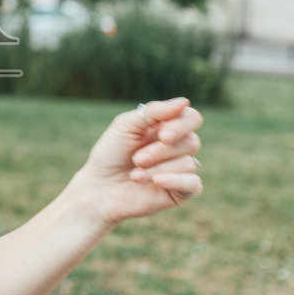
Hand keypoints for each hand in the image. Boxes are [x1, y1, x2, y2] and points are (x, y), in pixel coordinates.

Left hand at [75, 97, 203, 224]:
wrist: (98, 188)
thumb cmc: (110, 154)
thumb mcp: (125, 126)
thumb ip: (153, 112)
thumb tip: (184, 102)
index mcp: (166, 127)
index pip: (191, 118)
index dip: (182, 125)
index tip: (163, 135)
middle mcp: (177, 147)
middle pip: (192, 142)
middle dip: (162, 151)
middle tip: (137, 159)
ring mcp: (180, 170)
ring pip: (189, 163)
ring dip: (158, 169)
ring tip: (135, 176)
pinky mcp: (180, 192)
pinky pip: (194, 184)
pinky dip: (176, 181)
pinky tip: (157, 182)